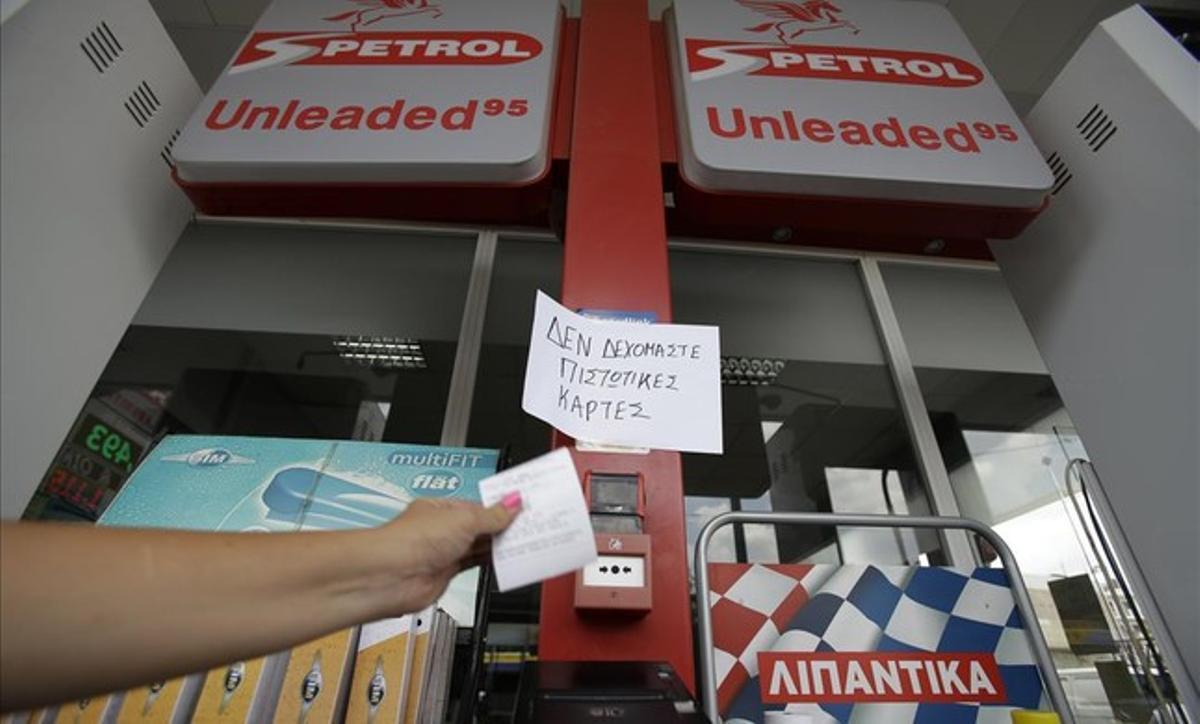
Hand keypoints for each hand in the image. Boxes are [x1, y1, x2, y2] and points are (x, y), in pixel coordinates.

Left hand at [378, 493, 521, 614]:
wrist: (391, 576)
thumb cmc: (411, 540)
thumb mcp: (464, 520)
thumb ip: (492, 515)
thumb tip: (512, 502)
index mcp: (442, 508)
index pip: (479, 505)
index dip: (501, 507)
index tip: (522, 508)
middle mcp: (442, 529)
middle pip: (481, 526)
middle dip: (502, 527)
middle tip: (529, 525)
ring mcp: (444, 552)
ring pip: (479, 547)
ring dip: (498, 546)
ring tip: (523, 542)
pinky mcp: (447, 573)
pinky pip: (476, 565)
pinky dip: (491, 563)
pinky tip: (506, 560)